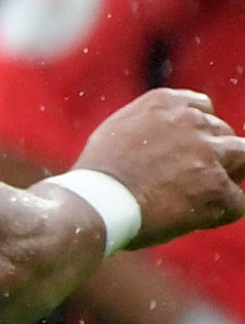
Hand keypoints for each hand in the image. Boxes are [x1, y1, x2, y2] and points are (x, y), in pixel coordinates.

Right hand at [71, 87, 244, 247]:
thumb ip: (148, 125)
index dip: (196, 133)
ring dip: (228, 176)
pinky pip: (236, 202)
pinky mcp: (216, 186)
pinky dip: (220, 212)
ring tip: (205, 196)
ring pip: (243, 157)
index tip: (182, 153)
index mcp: (165, 102)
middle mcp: (191, 121)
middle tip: (191, 180)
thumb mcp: (116, 130)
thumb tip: (164, 136)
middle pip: (223, 133)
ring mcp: (208, 152)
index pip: (203, 108)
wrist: (93, 203)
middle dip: (213, 154)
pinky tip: (195, 220)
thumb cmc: (95, 175)